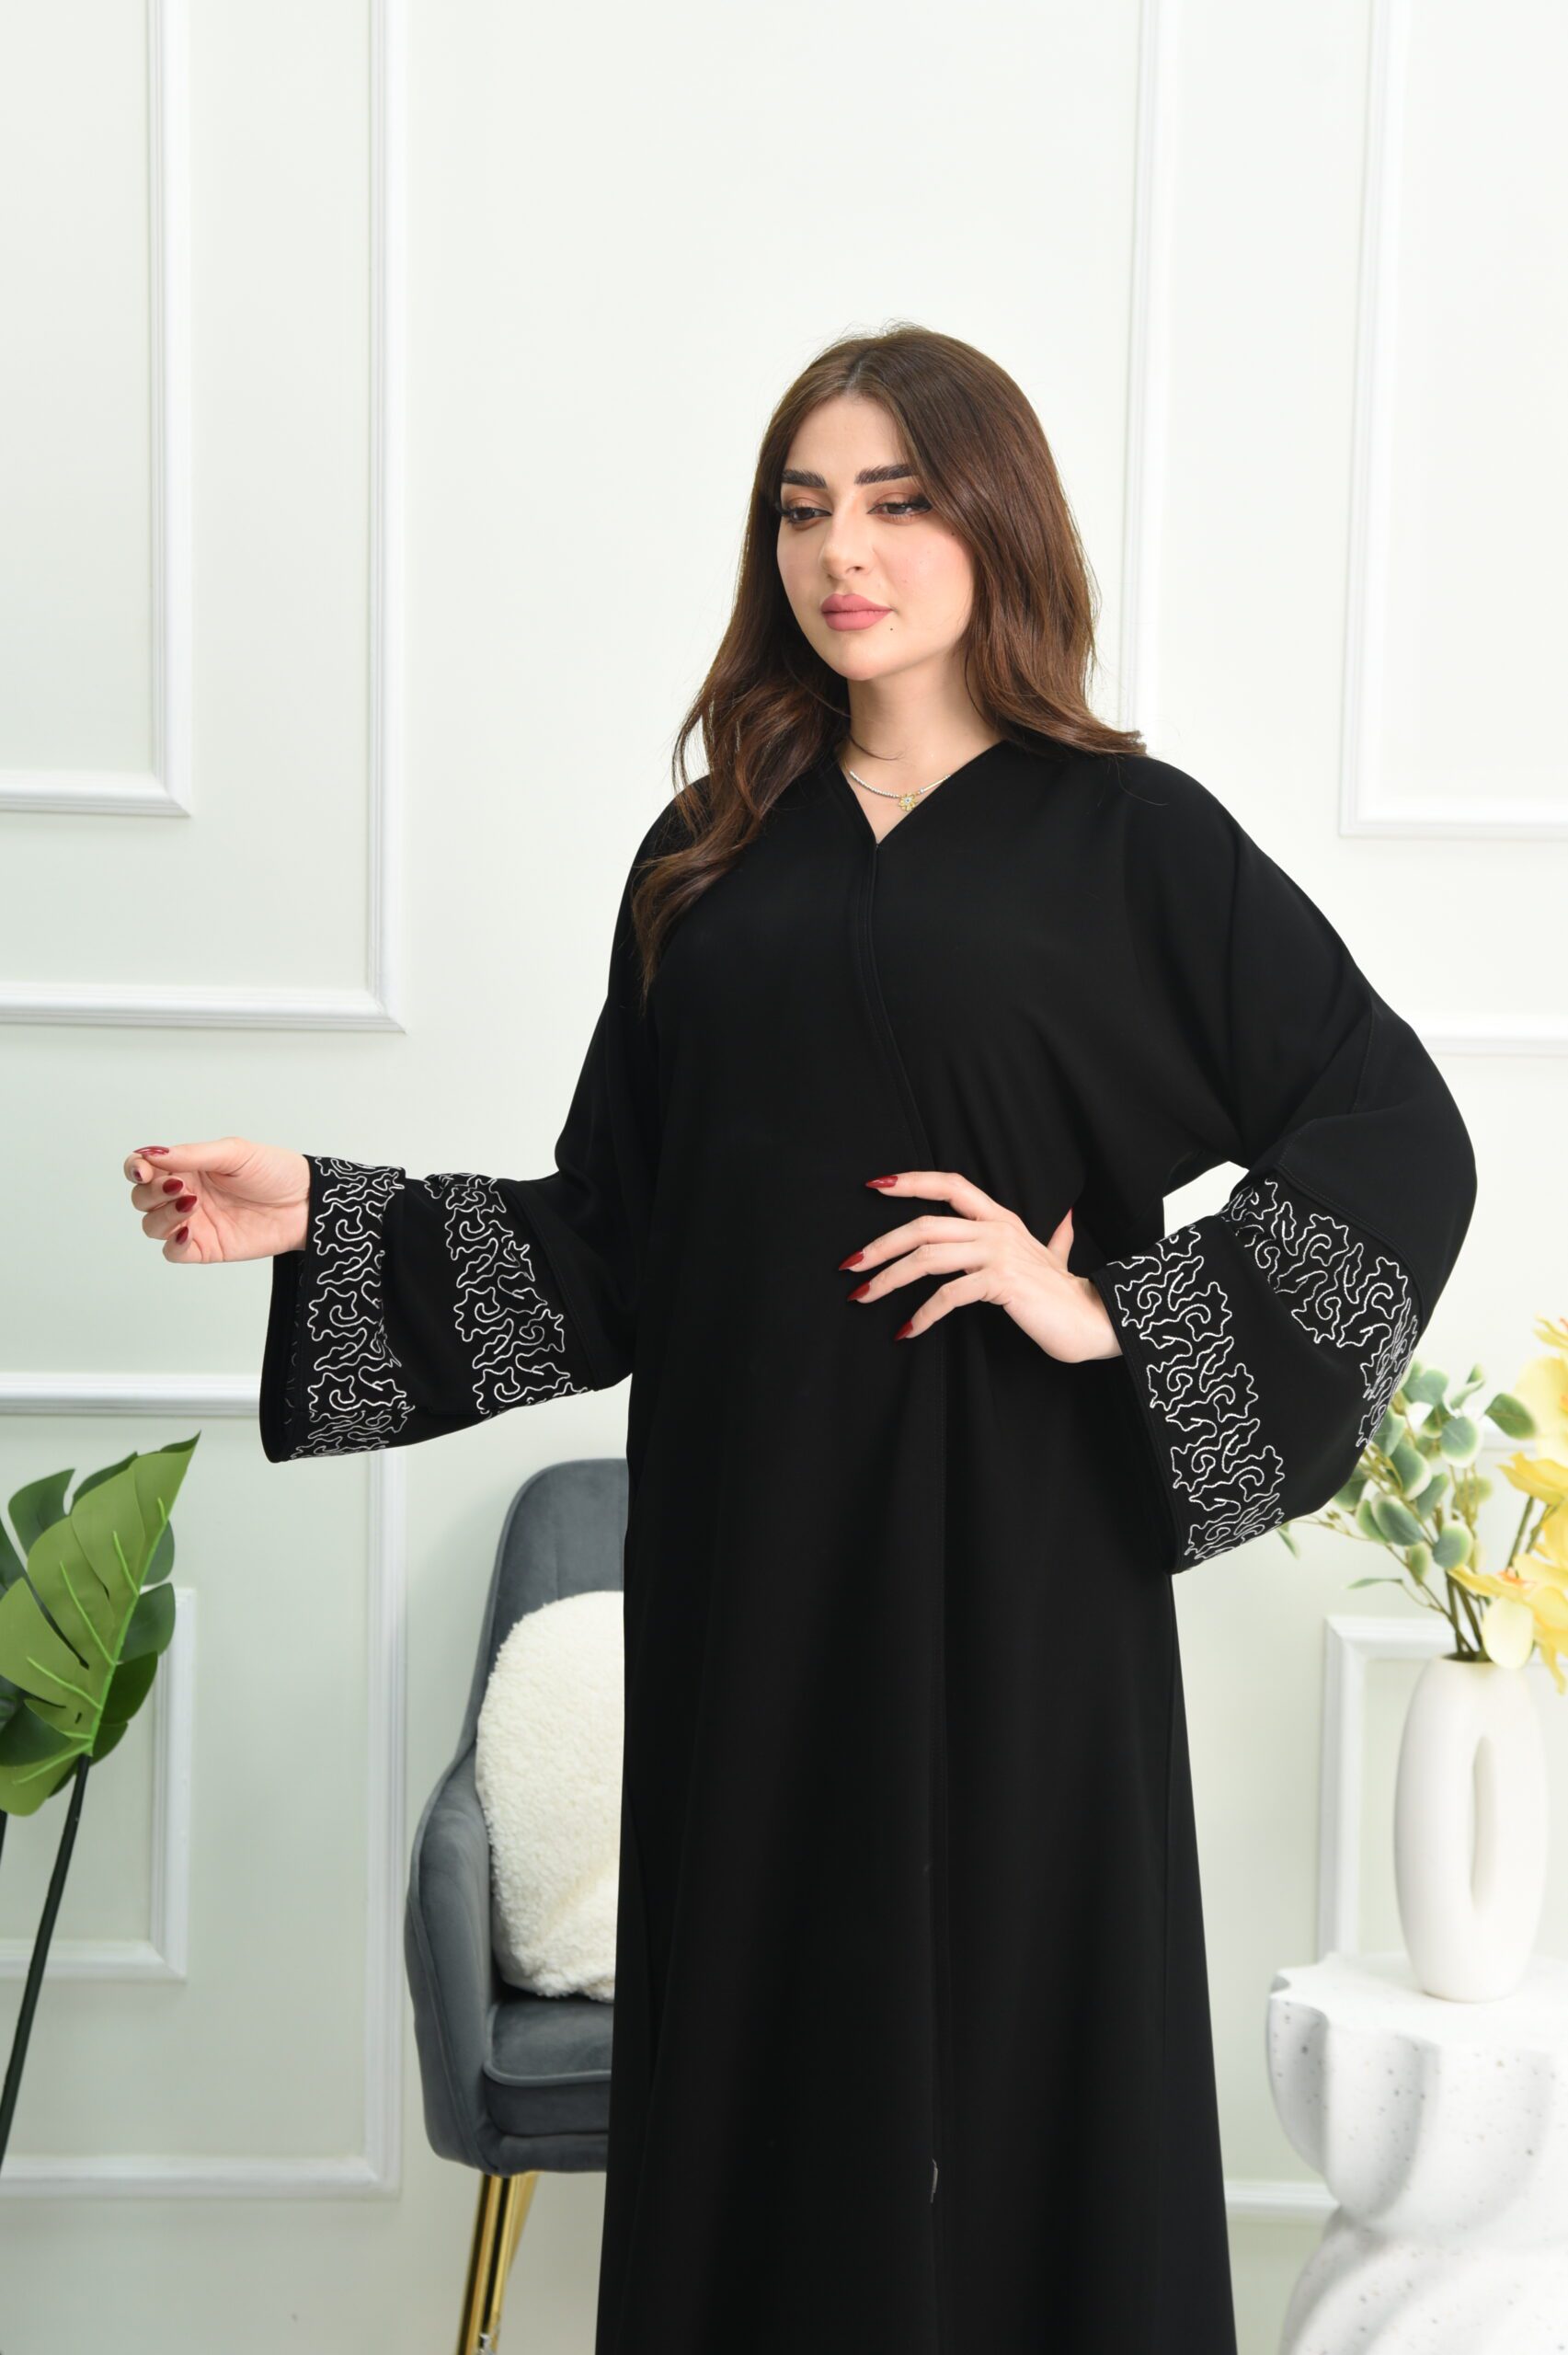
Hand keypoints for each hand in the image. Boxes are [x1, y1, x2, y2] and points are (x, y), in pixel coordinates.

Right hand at [122, 1137, 311, 1263]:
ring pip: (152, 1225)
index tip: (143, 1170)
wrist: (307, 1203)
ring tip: (192, 1204)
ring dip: (162, 1215)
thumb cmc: (276, 1172)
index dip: (135, 1169)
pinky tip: (187, 1231)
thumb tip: (152, 1154)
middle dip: (150, 1192)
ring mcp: (194, 1222)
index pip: (144, 1168)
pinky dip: (172, 1243)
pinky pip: (173, 1252)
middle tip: (179, 1186)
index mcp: (188, 1167)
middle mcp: (185, 1194)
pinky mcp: (206, 1247)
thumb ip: (193, 1155)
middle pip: (142, 1198)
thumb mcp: (235, 1153)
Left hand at [841, 1169, 1121, 1361]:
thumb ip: (1057, 1238)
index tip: (874, 1184)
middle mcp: (997, 1230)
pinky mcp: (1002, 1283)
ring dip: (889, 1279)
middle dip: (881, 1244)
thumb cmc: (1068, 1294)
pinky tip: (907, 1330)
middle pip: (925, 1225)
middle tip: (850, 1265)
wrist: (1096, 1320)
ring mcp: (999, 1254)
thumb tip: (1066, 1219)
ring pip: (929, 1257)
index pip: (951, 1184)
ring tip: (864, 1296)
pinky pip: (949, 1294)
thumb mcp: (1057, 1258)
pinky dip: (923, 1314)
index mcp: (1002, 1219)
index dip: (912, 1180)